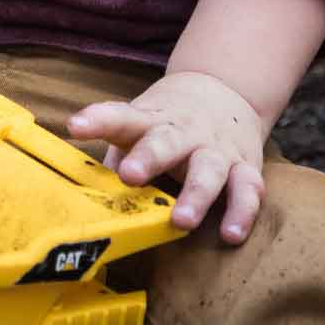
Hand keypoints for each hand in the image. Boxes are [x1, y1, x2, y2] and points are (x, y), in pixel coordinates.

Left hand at [67, 70, 266, 244]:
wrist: (224, 90)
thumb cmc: (167, 123)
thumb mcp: (141, 126)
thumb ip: (119, 156)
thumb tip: (82, 196)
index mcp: (150, 121)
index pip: (121, 117)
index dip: (98, 121)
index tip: (76, 126)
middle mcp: (184, 132)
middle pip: (166, 141)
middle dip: (149, 157)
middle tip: (130, 174)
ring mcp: (216, 148)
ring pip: (209, 168)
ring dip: (196, 194)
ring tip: (181, 220)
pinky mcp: (245, 165)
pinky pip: (248, 188)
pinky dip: (242, 211)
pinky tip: (231, 234)